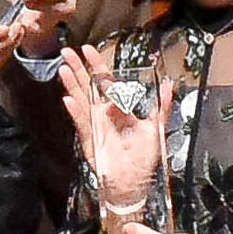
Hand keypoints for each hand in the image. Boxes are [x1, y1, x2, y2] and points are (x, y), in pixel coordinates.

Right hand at [56, 53, 158, 226]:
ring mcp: (94, 126)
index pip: (105, 82)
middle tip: (67, 52)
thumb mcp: (156, 128)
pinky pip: (82, 124)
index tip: (89, 50)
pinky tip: (69, 100)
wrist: (134, 183)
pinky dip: (76, 112)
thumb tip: (169, 85)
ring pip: (81, 101)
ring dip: (72, 85)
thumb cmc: (143, 159)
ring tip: (64, 70)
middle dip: (78, 69)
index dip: (97, 65)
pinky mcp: (90, 141)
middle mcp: (103, 115)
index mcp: (117, 110)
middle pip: (88, 87)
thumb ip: (162, 106)